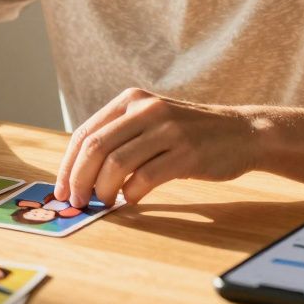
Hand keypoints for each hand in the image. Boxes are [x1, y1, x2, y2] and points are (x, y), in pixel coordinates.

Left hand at [54, 88, 258, 206]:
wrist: (242, 133)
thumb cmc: (189, 134)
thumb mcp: (151, 122)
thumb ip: (119, 137)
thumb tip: (79, 173)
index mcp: (131, 101)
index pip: (85, 133)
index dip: (68, 165)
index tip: (61, 190)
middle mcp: (146, 110)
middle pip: (96, 147)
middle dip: (79, 179)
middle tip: (77, 202)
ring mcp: (168, 130)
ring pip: (117, 164)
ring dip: (104, 190)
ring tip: (105, 202)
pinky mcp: (187, 153)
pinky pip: (146, 178)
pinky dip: (132, 194)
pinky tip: (132, 199)